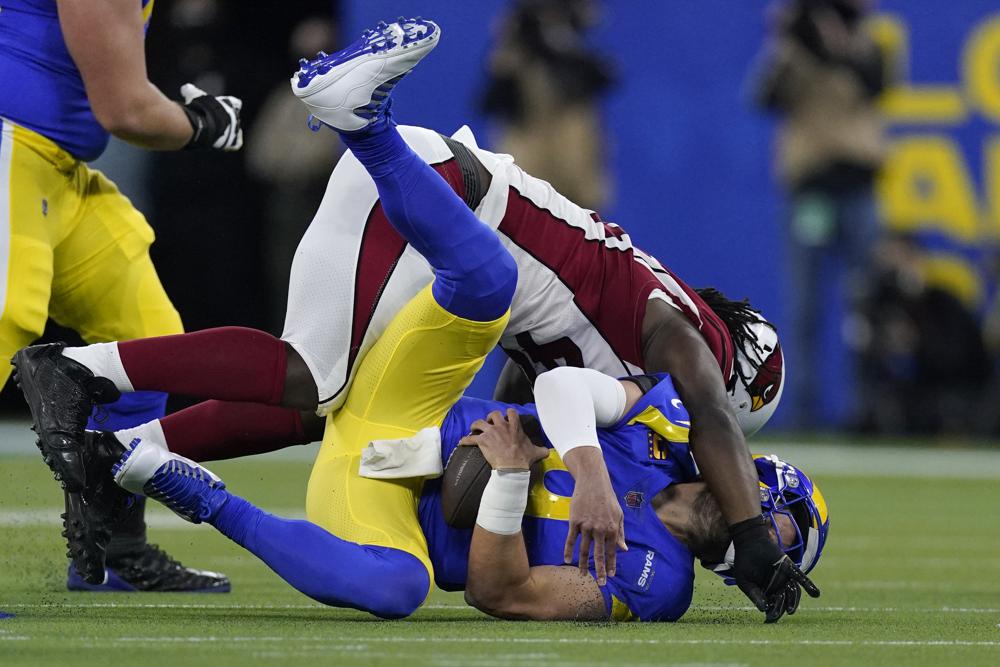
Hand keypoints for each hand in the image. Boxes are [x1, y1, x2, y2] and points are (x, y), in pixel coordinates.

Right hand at [179, 83, 243, 150]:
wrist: (202, 125)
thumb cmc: (198, 108)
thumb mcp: (193, 95)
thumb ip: (191, 91)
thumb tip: (185, 88)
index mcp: (231, 104)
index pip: (235, 103)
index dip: (228, 105)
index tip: (222, 106)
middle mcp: (236, 117)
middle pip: (234, 118)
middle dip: (225, 119)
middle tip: (214, 121)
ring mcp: (236, 130)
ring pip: (235, 130)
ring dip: (227, 131)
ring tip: (216, 132)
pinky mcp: (234, 142)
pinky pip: (237, 143)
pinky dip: (231, 143)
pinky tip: (223, 142)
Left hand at [459, 409, 548, 471]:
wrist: (512, 467)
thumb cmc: (523, 459)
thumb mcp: (535, 452)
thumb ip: (541, 449)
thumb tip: (548, 451)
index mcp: (514, 427)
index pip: (511, 413)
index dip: (507, 414)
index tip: (506, 418)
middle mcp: (502, 426)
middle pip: (494, 414)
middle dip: (490, 418)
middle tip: (489, 424)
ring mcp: (491, 432)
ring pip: (479, 423)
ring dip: (475, 426)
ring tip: (473, 429)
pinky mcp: (482, 441)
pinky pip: (470, 439)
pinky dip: (465, 440)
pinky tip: (461, 442)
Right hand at [562, 448, 625, 585]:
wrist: (593, 482)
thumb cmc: (607, 498)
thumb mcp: (618, 515)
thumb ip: (620, 533)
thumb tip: (624, 549)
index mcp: (612, 528)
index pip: (611, 551)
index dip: (611, 565)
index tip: (610, 576)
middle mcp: (600, 529)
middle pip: (598, 554)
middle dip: (599, 570)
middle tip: (600, 583)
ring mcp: (586, 526)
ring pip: (583, 550)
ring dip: (583, 564)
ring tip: (583, 574)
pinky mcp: (574, 521)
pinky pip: (570, 539)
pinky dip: (568, 551)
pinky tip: (567, 561)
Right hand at [730, 516, 820, 622]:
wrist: (750, 541)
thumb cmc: (744, 562)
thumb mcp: (745, 581)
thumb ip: (754, 594)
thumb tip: (763, 609)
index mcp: (766, 592)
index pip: (772, 606)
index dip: (773, 613)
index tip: (770, 619)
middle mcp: (778, 586)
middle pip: (784, 601)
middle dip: (781, 608)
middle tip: (778, 614)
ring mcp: (785, 578)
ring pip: (793, 593)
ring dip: (793, 601)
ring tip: (790, 609)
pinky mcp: (790, 568)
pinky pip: (801, 578)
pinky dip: (809, 586)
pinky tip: (815, 594)